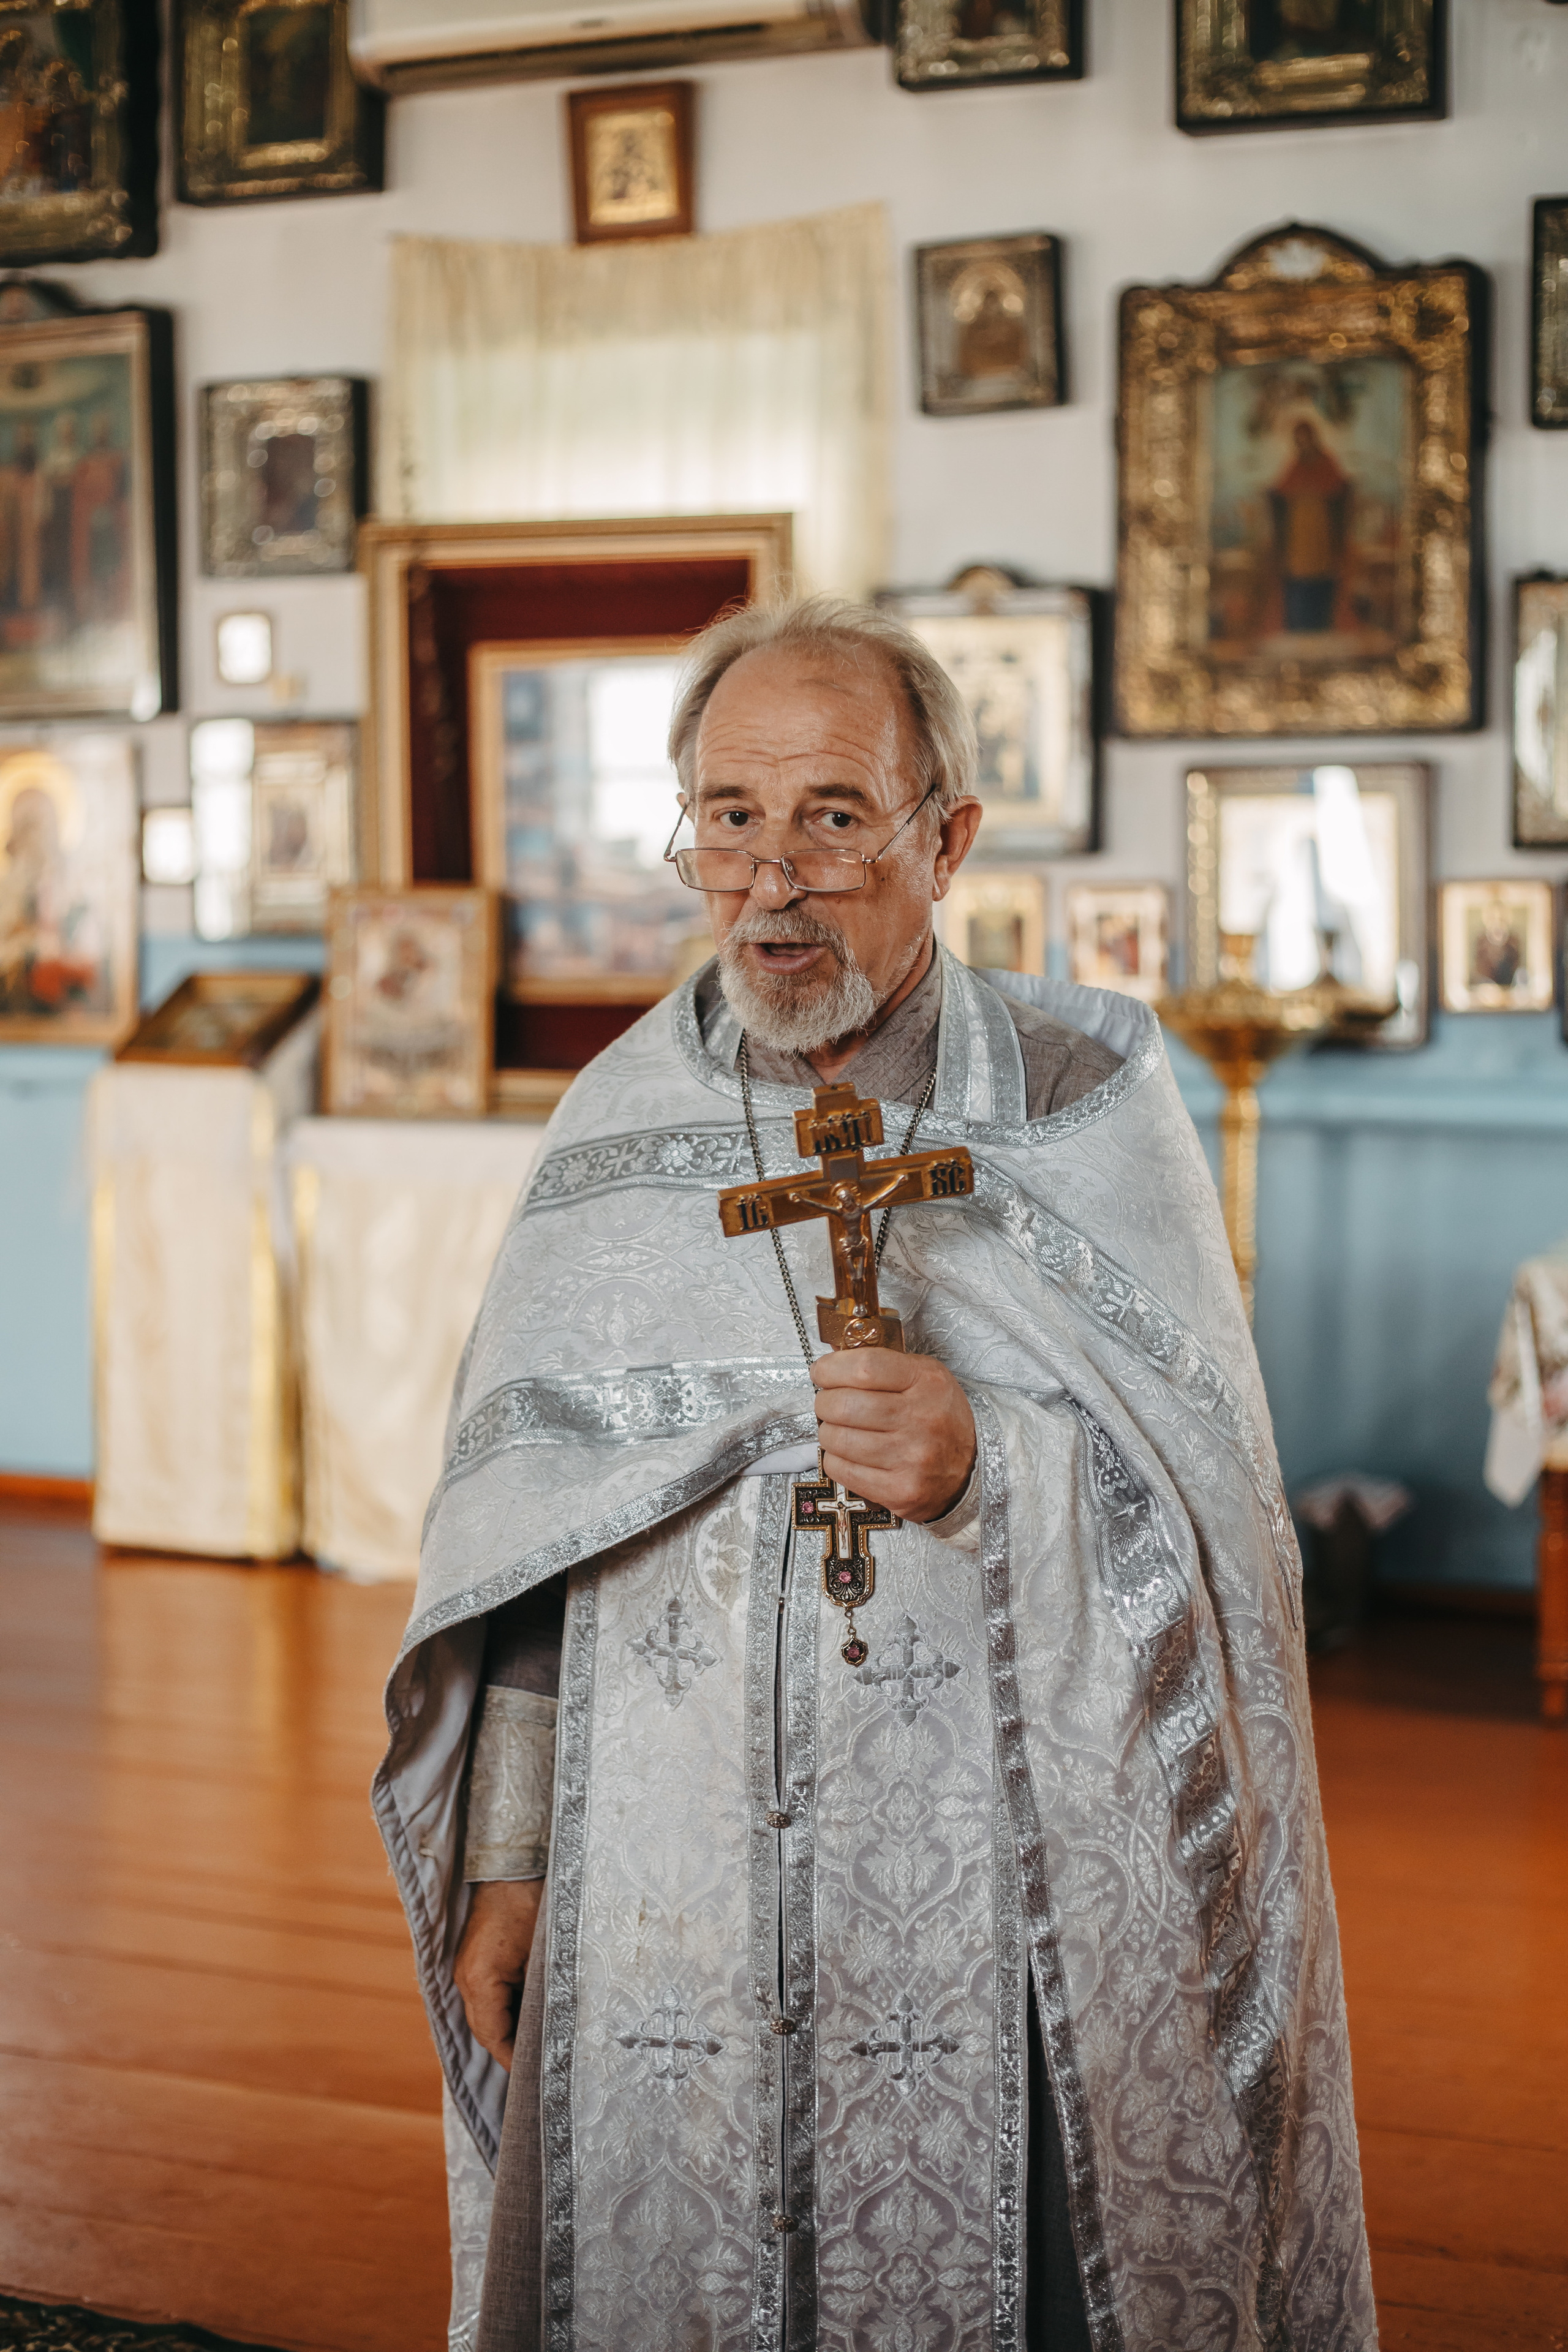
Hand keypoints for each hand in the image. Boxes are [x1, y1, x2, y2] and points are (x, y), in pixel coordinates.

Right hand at [453, 1878, 542, 2070]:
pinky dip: (505, 2009)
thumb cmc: (532, 1902)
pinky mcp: (475, 1958)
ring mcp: (468, 1967)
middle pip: (486, 2028)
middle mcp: (466, 1976)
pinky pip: (487, 1995)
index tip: (537, 2076)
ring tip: (538, 2047)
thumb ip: (542, 1993)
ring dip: (509, 2029)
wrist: (513, 1862)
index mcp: (480, 1978)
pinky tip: (529, 2015)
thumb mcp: (543, 1953)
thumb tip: (553, 2029)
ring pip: (486, 2013)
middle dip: (511, 2049)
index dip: (514, 2059)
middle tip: (539, 2068)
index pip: (493, 2036)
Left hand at [811, 1349, 974, 1523]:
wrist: (973, 1468)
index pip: (865, 1367)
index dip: (832, 1368)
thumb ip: (883, 1365)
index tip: (821, 1372)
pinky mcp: (899, 1491)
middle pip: (844, 1405)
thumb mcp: (925, 1377)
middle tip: (829, 1403)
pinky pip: (842, 1471)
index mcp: (927, 1383)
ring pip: (837, 1439)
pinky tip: (849, 1454)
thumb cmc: (940, 1418)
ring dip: (829, 1432)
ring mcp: (911, 1459)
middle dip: (825, 1402)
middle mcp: (921, 1420)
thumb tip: (832, 1361)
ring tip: (841, 1429)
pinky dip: (836, 1459)